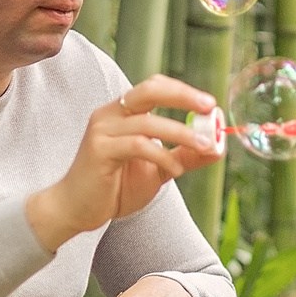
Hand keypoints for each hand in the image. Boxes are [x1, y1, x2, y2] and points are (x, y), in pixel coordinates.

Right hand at [28, 74, 221, 252]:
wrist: (78, 209)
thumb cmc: (115, 188)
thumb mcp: (158, 170)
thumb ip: (184, 156)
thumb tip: (217, 147)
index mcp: (123, 112)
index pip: (155, 88)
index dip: (183, 92)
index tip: (210, 105)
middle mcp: (111, 114)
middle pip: (150, 90)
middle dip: (183, 96)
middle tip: (208, 107)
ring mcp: (102, 130)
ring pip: (148, 122)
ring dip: (181, 133)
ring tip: (205, 147)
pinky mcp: (99, 149)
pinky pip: (137, 145)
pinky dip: (161, 156)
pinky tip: (174, 170)